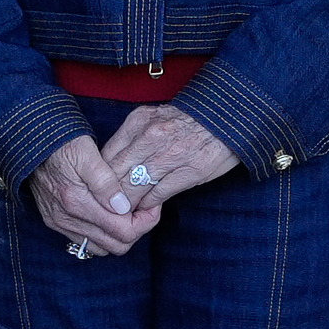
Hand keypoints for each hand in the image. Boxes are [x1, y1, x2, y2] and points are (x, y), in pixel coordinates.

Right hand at [26, 137, 149, 257]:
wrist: (29, 141)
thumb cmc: (61, 142)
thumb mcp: (87, 153)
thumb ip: (106, 183)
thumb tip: (123, 208)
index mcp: (77, 203)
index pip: (124, 232)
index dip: (146, 222)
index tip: (152, 204)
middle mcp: (67, 219)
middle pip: (116, 246)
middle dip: (135, 230)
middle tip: (143, 208)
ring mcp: (59, 223)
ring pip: (102, 248)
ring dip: (118, 235)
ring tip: (126, 212)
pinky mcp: (54, 221)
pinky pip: (85, 241)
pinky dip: (101, 234)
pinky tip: (107, 214)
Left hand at [94, 106, 240, 222]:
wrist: (228, 117)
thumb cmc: (187, 121)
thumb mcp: (154, 119)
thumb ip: (132, 138)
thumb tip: (110, 164)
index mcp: (139, 121)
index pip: (105, 156)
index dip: (100, 178)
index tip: (100, 190)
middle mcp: (150, 137)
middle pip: (115, 175)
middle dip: (110, 195)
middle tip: (108, 207)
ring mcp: (169, 155)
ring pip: (133, 188)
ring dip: (127, 204)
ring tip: (126, 212)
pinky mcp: (187, 172)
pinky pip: (156, 195)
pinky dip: (148, 205)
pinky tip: (147, 207)